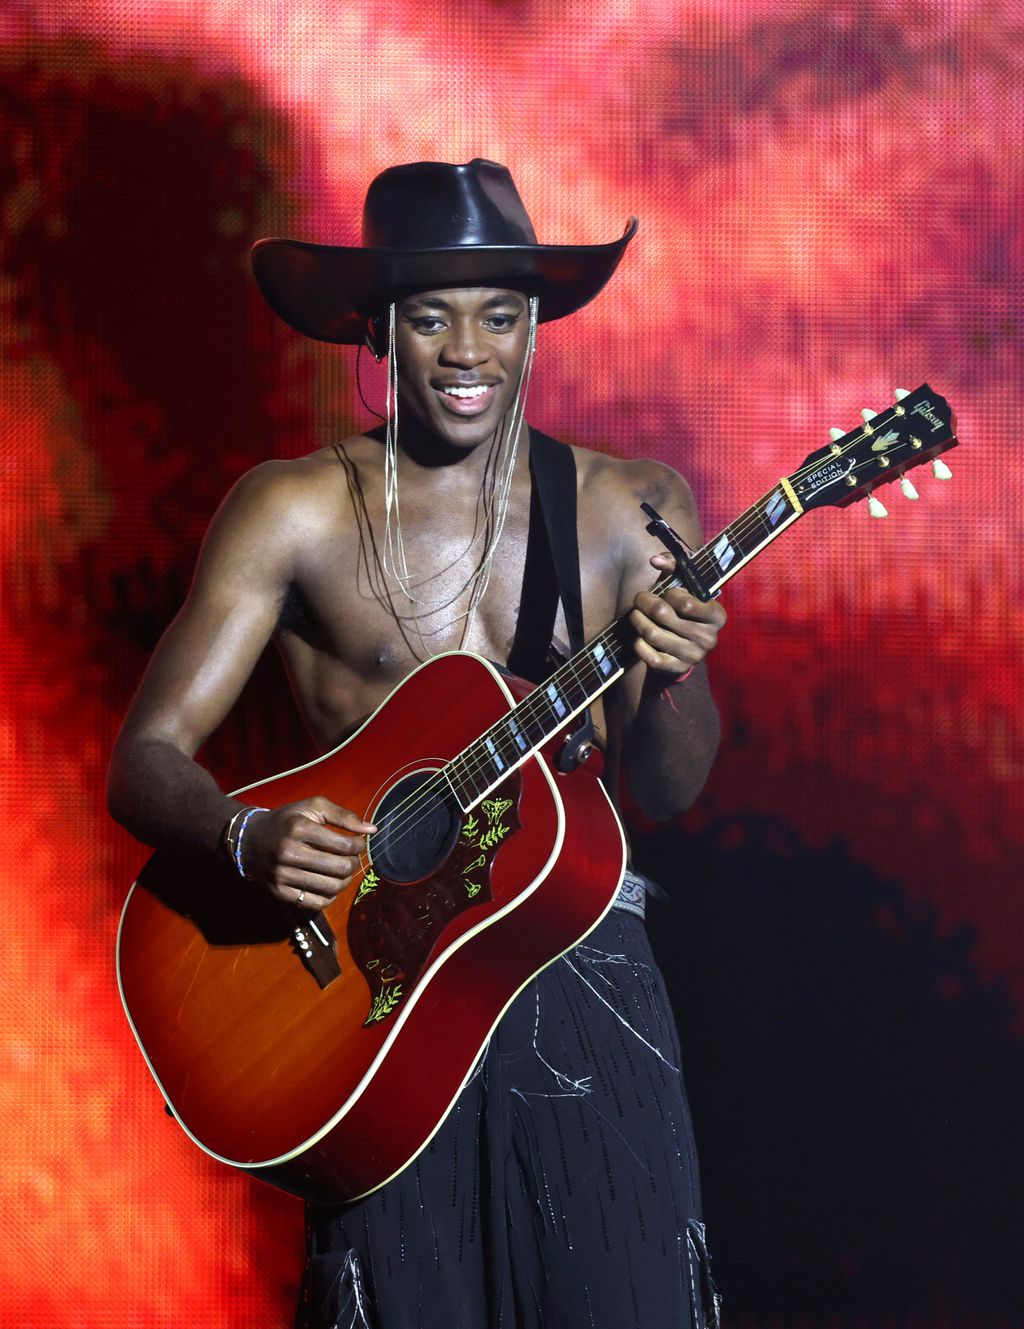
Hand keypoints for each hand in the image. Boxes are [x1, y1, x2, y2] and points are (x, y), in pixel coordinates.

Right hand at [241, 797, 375, 910]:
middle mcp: (289, 853)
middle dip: (354, 864)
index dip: (359, 846)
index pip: (344, 845)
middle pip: (340, 868)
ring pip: (331, 887)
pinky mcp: (279, 892)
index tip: (357, 844)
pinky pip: (317, 903)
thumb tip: (372, 830)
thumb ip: (344, 816)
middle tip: (352, 858)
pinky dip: (330, 895)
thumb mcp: (312, 808)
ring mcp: (282, 875)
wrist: (248, 840)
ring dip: (345, 880)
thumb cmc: (287, 821)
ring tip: (343, 871)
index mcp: (299, 829)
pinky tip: (329, 883)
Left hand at [629, 553, 726, 677]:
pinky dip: (639, 645)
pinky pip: (650, 657)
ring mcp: (693, 656)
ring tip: (634, 614)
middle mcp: (708, 638)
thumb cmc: (686, 609)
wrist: (687, 648)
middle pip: (662, 614)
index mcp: (716, 616)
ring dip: (637, 620)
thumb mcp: (687, 586)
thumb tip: (655, 560)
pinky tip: (638, 637)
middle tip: (639, 598)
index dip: (669, 594)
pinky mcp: (677, 668)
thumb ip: (675, 566)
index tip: (667, 593)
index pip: (684, 603)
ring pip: (652, 633)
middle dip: (644, 601)